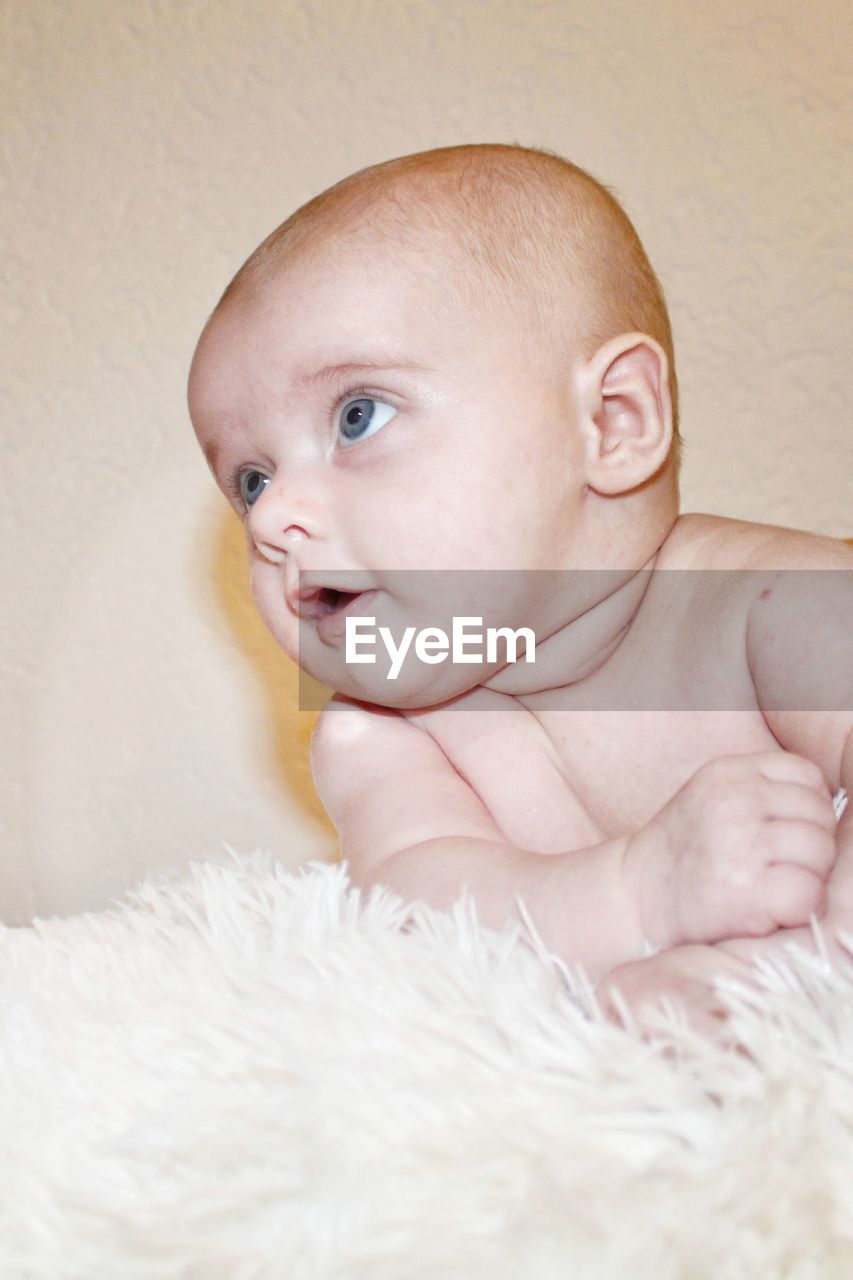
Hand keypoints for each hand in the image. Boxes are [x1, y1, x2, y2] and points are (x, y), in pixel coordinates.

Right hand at [624, 751, 838, 947]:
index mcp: (728, 772)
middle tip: (776, 868)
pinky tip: (773, 909)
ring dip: (807, 878)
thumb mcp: (714, 798)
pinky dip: (801, 908)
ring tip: (771, 887)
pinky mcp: (744, 890)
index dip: (807, 811)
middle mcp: (733, 800)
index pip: (808, 778)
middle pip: (820, 817)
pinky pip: (809, 893)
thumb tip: (827, 811)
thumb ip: (764, 792)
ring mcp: (739, 843)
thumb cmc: (685, 854)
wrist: (635, 897)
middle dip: (810, 847)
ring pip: (821, 853)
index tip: (783, 835)